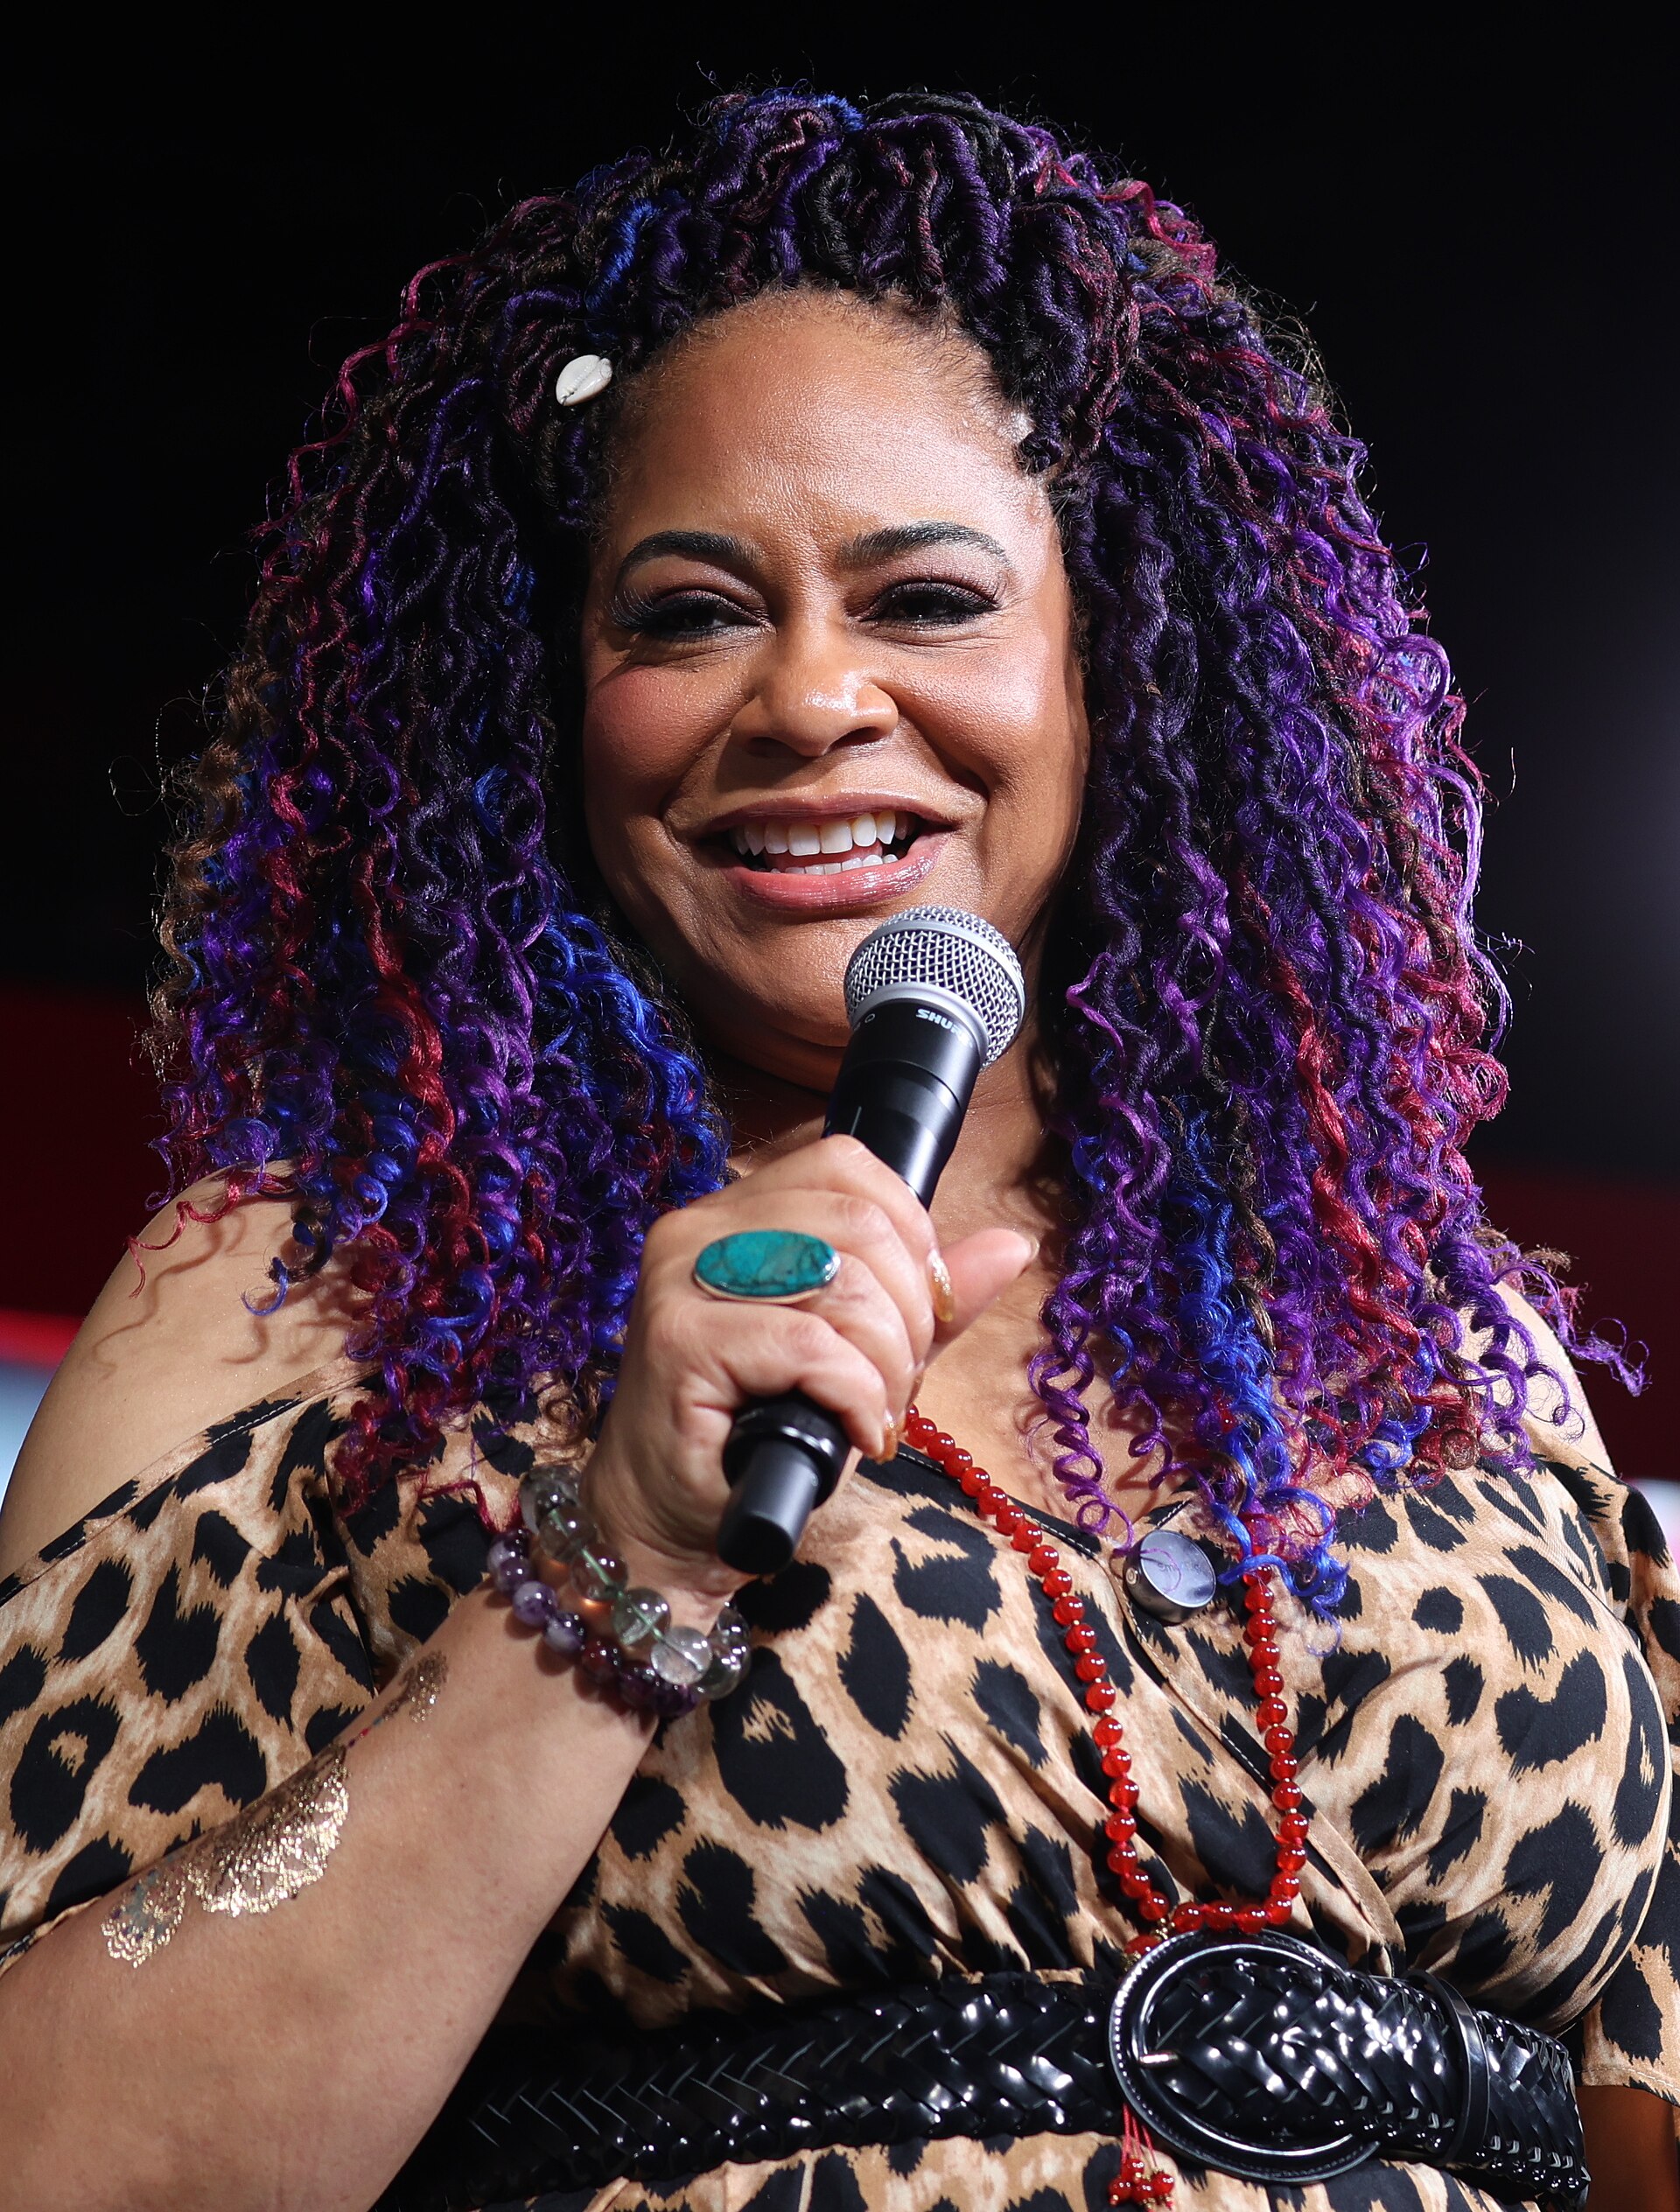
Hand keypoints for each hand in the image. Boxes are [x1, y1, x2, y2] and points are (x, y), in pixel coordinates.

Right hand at [584, 1135, 1033, 1608]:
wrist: (666, 1525)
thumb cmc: (753, 1438)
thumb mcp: (858, 1357)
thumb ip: (924, 1300)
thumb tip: (1010, 1245)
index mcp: (736, 1211)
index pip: (847, 1164)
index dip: (911, 1232)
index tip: (918, 1313)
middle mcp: (699, 1228)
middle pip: (859, 1222)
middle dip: (911, 1313)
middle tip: (897, 1383)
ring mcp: (681, 1279)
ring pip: (842, 1282)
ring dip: (887, 1363)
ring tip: (872, 1413)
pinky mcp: (679, 1340)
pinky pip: (810, 1345)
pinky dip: (856, 1396)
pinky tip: (850, 1432)